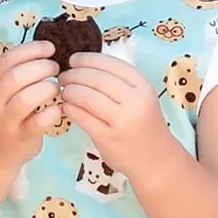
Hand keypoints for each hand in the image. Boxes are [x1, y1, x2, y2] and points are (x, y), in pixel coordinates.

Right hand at [0, 40, 62, 168]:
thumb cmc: (5, 112)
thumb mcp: (1, 90)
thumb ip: (17, 70)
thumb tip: (46, 48)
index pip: (8, 58)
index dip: (32, 49)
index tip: (50, 48)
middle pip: (17, 76)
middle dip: (42, 67)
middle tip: (56, 69)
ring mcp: (6, 120)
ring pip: (27, 98)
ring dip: (48, 89)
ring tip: (57, 89)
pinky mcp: (21, 136)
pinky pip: (39, 121)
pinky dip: (54, 112)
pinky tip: (59, 109)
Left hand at [58, 52, 173, 175]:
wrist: (154, 159)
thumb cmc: (142, 123)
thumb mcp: (139, 97)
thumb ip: (117, 80)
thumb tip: (82, 63)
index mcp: (142, 86)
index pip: (109, 63)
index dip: (87, 59)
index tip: (73, 60)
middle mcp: (135, 101)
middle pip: (95, 78)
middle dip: (73, 74)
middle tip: (63, 77)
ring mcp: (122, 120)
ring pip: (86, 96)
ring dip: (69, 91)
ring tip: (63, 92)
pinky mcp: (107, 137)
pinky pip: (81, 116)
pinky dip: (68, 108)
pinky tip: (65, 107)